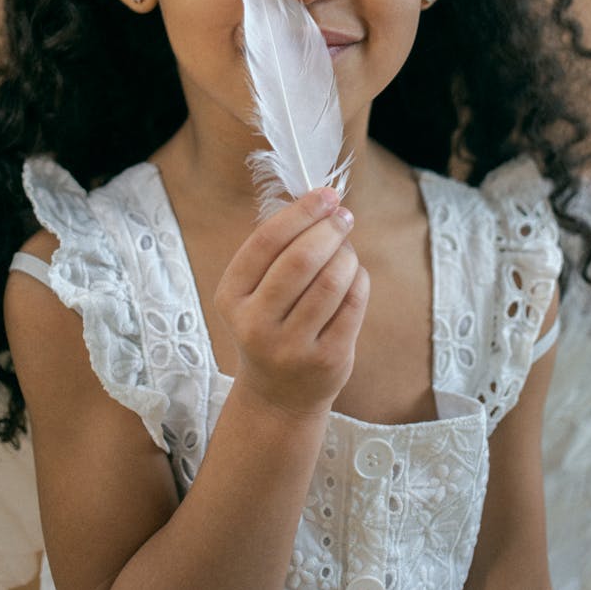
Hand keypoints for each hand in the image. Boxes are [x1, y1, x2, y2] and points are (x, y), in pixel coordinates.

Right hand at [214, 190, 369, 416]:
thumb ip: (279, 249)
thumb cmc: (271, 324)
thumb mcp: (255, 291)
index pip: (266, 241)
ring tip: (347, 248)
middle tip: (344, 216)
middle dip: (329, 229)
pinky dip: (359, 279)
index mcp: (231, 296)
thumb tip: (323, 201)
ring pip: (331, 280)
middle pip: (301, 259)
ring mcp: (291, 346)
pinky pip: (353, 304)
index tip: (326, 194)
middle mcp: (255, 324)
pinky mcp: (326, 359)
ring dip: (346, 254)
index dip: (301, 212)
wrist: (279, 394)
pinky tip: (354, 274)